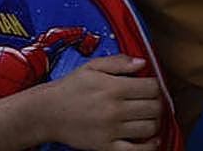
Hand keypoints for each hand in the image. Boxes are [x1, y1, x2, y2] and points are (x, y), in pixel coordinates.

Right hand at [38, 55, 161, 149]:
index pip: (153, 87)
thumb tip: (143, 62)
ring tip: (146, 117)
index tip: (148, 87)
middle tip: (149, 101)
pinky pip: (136, 150)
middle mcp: (114, 110)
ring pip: (150, 128)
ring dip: (153, 122)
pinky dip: (149, 145)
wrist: (46, 113)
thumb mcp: (93, 66)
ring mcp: (111, 131)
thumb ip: (120, 61)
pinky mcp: (105, 147)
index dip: (154, 86)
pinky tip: (150, 138)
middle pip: (154, 107)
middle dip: (156, 103)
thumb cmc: (71, 88)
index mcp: (114, 88)